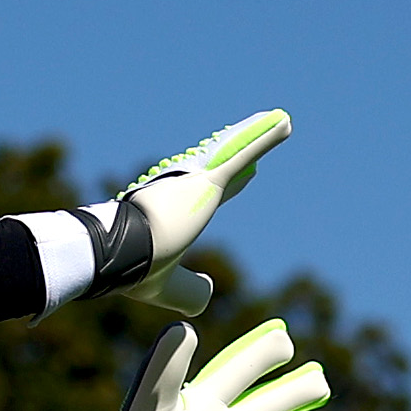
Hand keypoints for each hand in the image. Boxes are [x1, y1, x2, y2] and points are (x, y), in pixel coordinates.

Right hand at [70, 111, 289, 314]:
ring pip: (236, 152)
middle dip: (243, 150)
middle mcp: (188, 191)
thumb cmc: (137, 270)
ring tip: (281, 120)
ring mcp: (199, 183)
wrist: (125, 254)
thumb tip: (209, 290)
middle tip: (261, 134)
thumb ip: (190, 290)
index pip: (213, 193)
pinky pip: (242, 154)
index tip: (247, 173)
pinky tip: (285, 122)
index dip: (232, 182)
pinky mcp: (210, 181)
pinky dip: (265, 138)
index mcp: (179, 212)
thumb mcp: (169, 288)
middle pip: (225, 166)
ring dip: (258, 134)